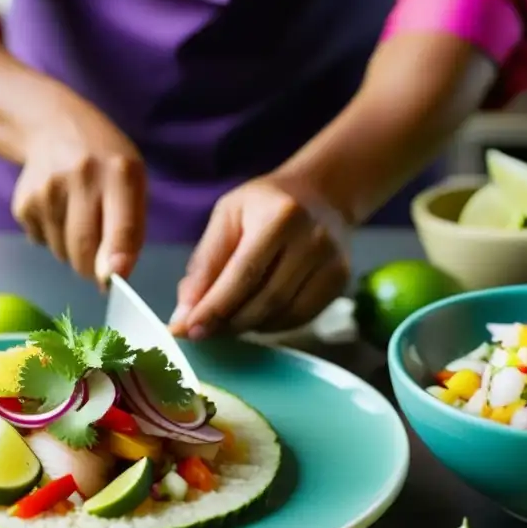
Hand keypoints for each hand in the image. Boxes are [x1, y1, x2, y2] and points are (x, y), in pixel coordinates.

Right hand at [12, 96, 146, 283]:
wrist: (52, 126)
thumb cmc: (105, 162)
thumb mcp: (132, 181)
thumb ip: (131, 228)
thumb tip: (116, 276)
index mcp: (120, 172)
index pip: (121, 226)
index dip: (117, 259)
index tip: (114, 280)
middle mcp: (82, 177)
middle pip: (85, 249)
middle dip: (93, 268)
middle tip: (99, 262)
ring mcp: (47, 189)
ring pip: (62, 253)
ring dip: (72, 251)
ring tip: (77, 218)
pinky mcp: (24, 201)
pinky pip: (41, 242)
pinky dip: (52, 238)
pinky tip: (57, 209)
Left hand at [168, 176, 348, 337]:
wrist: (321, 195)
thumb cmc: (265, 204)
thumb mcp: (227, 216)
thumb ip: (205, 262)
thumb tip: (186, 312)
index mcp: (281, 217)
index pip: (244, 273)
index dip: (215, 306)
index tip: (188, 329)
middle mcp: (313, 240)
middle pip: (266, 299)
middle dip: (228, 322)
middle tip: (201, 331)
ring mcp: (332, 263)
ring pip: (283, 314)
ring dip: (248, 327)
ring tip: (224, 323)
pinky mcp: (341, 281)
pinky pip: (301, 317)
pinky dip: (271, 325)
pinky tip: (254, 318)